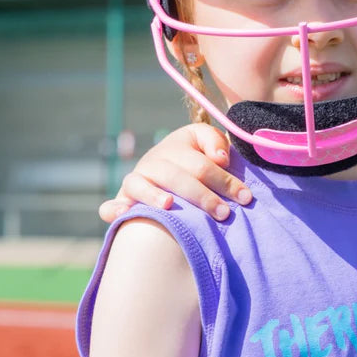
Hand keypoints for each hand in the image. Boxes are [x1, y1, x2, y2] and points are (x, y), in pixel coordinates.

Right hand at [98, 124, 250, 222]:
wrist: (167, 163)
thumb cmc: (194, 156)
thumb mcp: (205, 141)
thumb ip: (215, 142)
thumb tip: (220, 157)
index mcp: (176, 146)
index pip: (202, 164)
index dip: (225, 180)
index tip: (246, 197)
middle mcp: (154, 162)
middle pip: (177, 177)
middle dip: (203, 196)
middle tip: (224, 213)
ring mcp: (136, 180)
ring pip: (141, 186)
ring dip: (153, 195)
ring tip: (169, 205)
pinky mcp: (123, 199)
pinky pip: (110, 206)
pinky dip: (113, 210)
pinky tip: (124, 215)